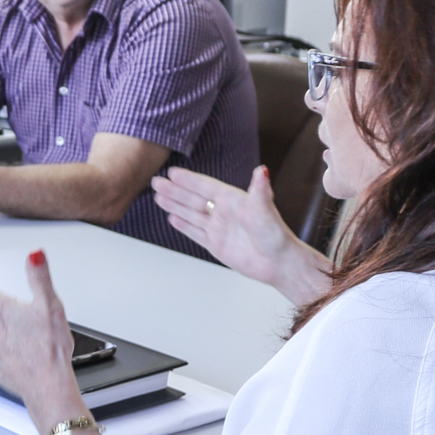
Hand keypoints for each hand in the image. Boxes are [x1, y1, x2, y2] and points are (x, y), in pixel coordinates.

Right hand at [149, 165, 329, 303]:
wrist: (278, 264)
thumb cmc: (275, 236)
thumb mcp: (265, 210)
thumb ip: (260, 189)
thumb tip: (261, 170)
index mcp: (233, 200)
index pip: (205, 187)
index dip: (189, 180)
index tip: (173, 172)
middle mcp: (224, 213)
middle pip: (193, 199)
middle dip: (174, 191)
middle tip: (156, 182)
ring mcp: (219, 229)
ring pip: (191, 214)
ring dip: (175, 206)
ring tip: (158, 197)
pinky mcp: (217, 245)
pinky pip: (195, 233)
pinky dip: (183, 225)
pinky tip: (172, 218)